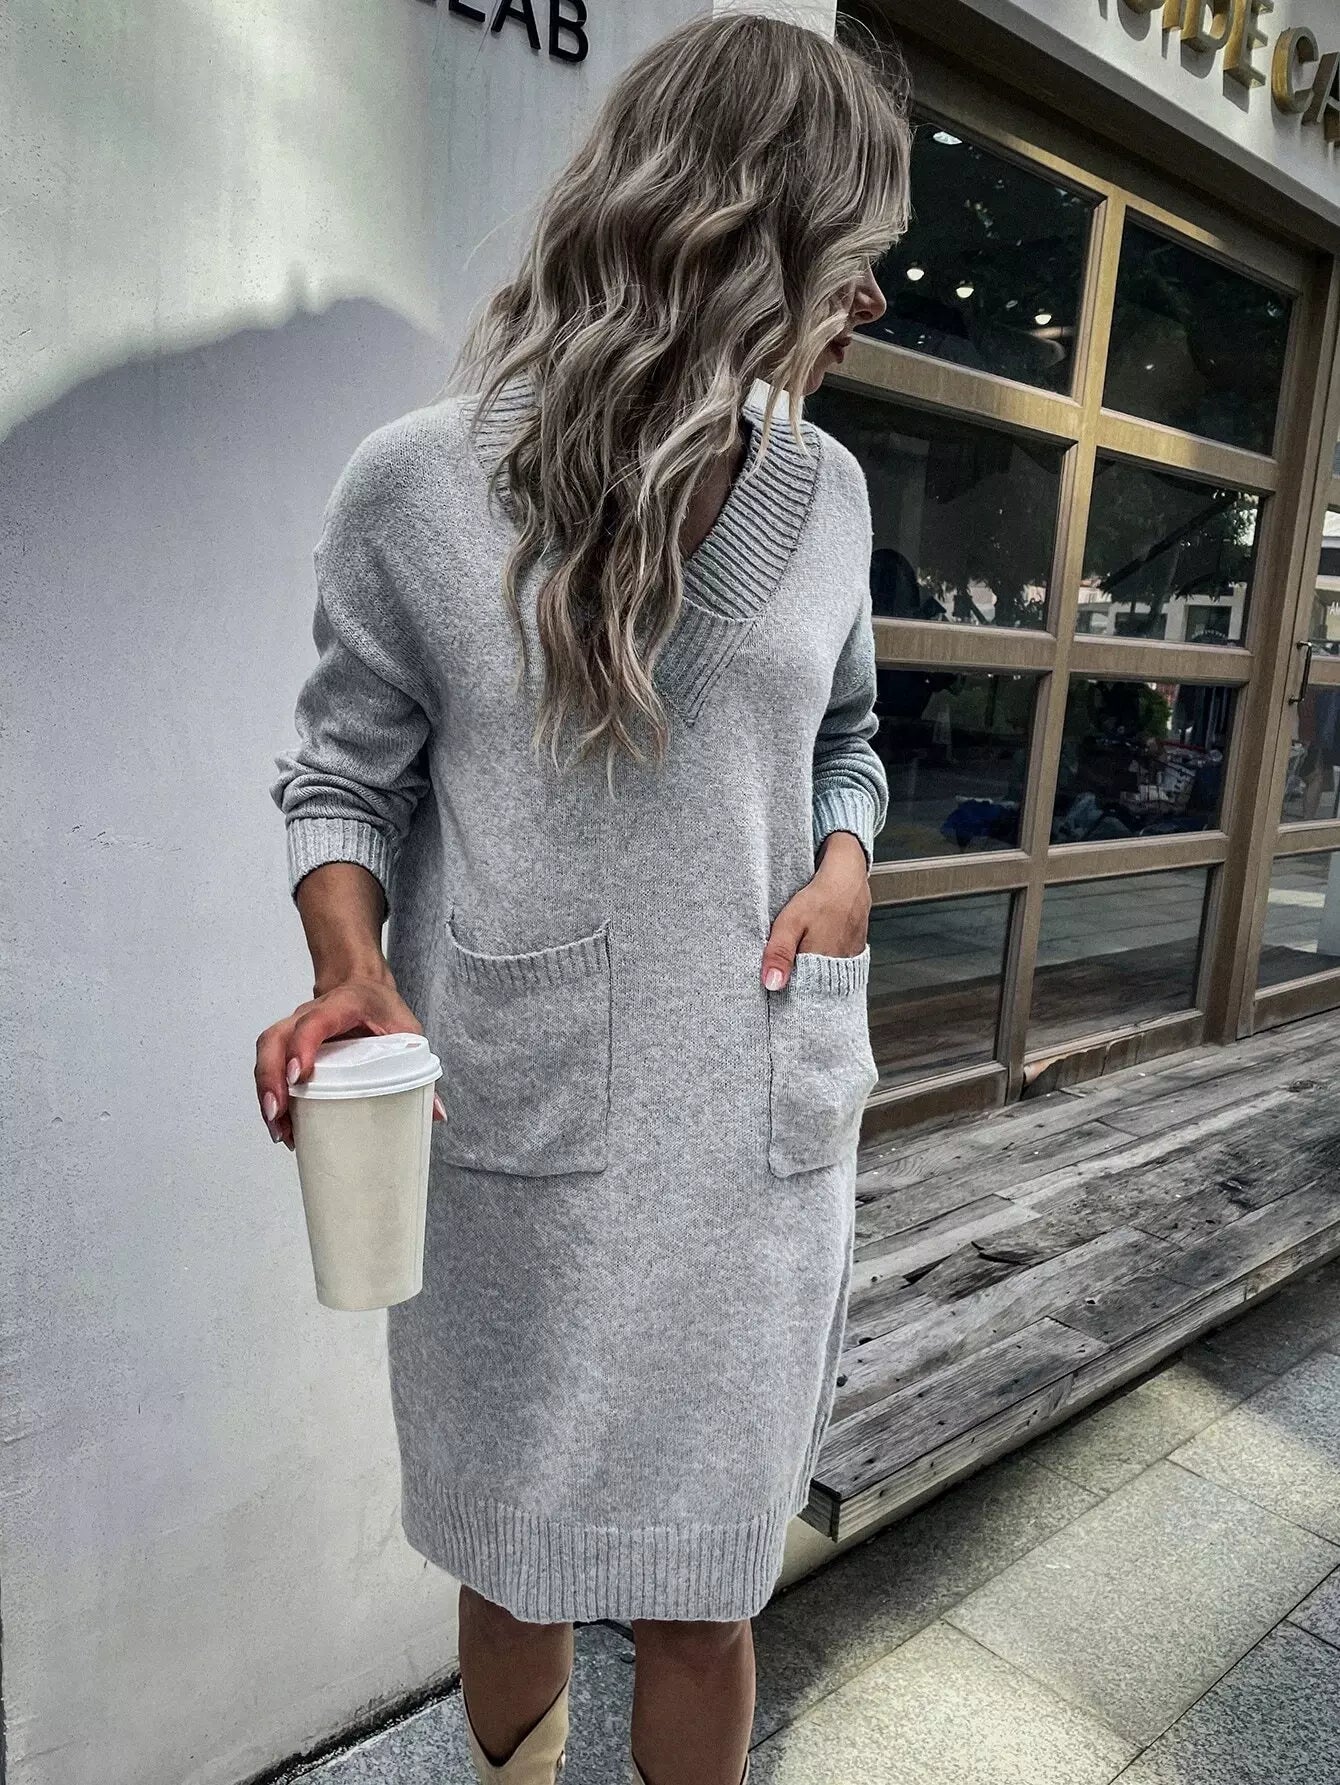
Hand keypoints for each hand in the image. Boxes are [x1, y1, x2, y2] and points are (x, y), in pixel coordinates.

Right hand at [255, 971, 445, 1149]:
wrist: (361, 986)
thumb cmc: (382, 1008)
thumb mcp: (406, 1029)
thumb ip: (420, 1068)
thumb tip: (437, 1113)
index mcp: (342, 1004)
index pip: (314, 1021)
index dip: (303, 1046)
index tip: (302, 1076)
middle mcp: (308, 1013)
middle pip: (275, 1040)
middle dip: (271, 1078)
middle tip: (278, 1113)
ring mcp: (293, 1027)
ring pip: (266, 1055)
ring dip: (267, 1093)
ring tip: (279, 1130)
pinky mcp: (288, 1045)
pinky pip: (270, 1067)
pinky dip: (271, 1097)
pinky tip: (283, 1126)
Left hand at [761, 831, 870, 991]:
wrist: (848, 877)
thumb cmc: (821, 897)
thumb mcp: (790, 922)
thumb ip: (779, 952)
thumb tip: (772, 983)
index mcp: (821, 963)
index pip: (803, 994)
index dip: (788, 992)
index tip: (776, 989)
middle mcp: (839, 965)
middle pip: (815, 985)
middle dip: (799, 982)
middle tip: (787, 967)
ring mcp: (850, 958)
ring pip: (827, 974)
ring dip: (813, 971)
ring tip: (802, 956)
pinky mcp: (855, 950)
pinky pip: (838, 964)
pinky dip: (826, 962)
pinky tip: (817, 949)